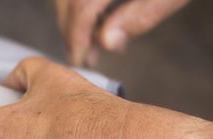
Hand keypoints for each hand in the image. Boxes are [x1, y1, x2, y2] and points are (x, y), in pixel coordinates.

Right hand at [55, 0, 189, 65]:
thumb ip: (139, 18)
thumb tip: (107, 42)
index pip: (81, 6)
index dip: (77, 36)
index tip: (80, 60)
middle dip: (72, 29)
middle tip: (85, 54)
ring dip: (76, 16)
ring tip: (95, 38)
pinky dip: (83, 2)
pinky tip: (101, 15)